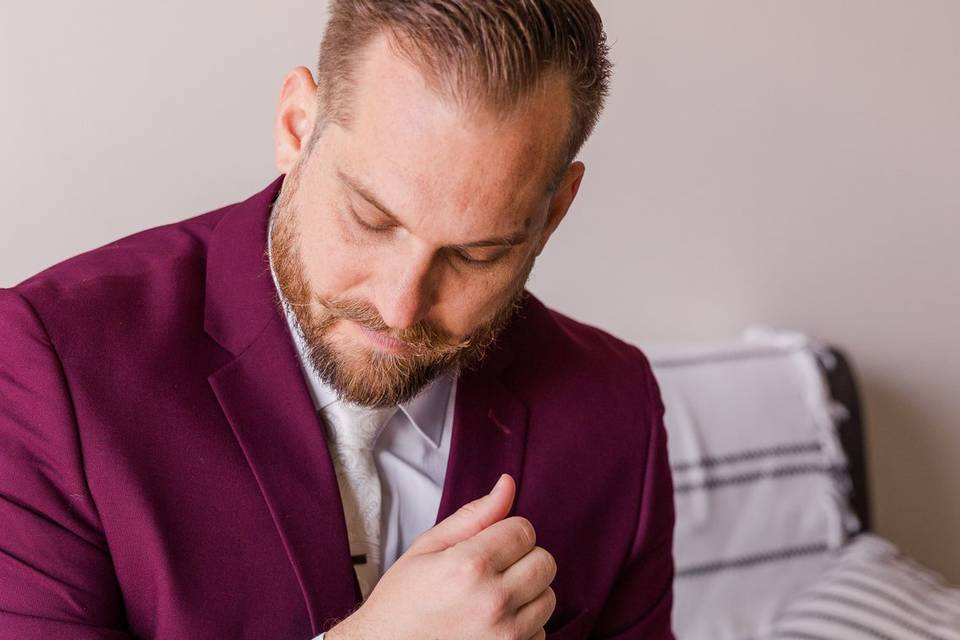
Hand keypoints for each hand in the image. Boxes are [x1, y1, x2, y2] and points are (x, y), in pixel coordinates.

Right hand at [327, 473, 556, 639]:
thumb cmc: (402, 601)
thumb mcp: (428, 548)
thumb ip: (474, 515)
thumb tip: (507, 484)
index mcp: (471, 565)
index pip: (524, 530)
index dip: (506, 533)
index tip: (488, 546)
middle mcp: (493, 600)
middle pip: (544, 562)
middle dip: (522, 560)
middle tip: (492, 571)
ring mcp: (505, 635)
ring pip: (547, 597)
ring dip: (527, 594)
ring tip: (491, 598)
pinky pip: (541, 632)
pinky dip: (523, 626)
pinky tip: (493, 624)